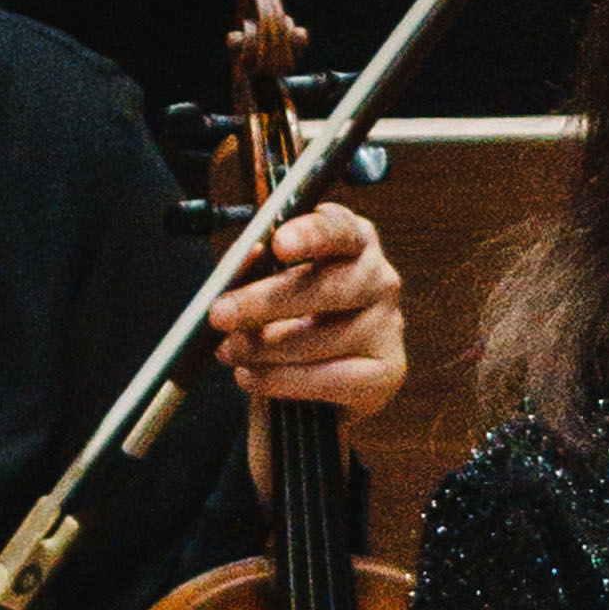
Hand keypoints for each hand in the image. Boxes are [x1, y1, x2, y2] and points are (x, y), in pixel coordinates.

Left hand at [213, 199, 407, 436]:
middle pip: (330, 287)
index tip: (276, 245)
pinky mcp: (388, 372)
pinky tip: (250, 376)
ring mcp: (389, 326)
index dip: (311, 234)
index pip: (339, 228)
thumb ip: (251, 266)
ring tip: (230, 351)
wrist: (310, 373)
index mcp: (351, 242)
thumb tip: (247, 257)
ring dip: (264, 349)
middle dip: (266, 302)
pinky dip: (281, 381)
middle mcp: (380, 279)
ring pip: (322, 339)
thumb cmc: (283, 314)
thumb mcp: (261, 280)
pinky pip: (329, 379)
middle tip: (220, 315)